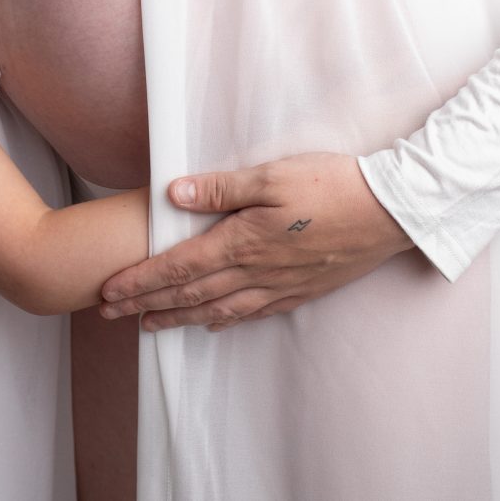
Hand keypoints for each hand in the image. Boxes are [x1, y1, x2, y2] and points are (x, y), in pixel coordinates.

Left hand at [95, 152, 413, 332]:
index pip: (178, 266)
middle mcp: (256, 271)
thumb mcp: (273, 174)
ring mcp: (280, 285)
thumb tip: (173, 193)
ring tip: (148, 325)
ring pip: (217, 309)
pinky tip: (213, 323)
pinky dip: (225, 320)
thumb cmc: (333, 184)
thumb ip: (221, 188)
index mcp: (243, 240)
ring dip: (178, 319)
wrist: (391, 212)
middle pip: (190, 294)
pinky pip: (253, 313)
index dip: (140, 280)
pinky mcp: (302, 290)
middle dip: (146, 304)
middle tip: (109, 315)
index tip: (108, 291)